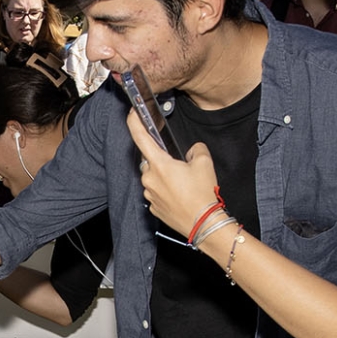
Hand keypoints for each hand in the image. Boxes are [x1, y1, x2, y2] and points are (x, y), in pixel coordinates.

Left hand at [124, 108, 221, 237]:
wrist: (204, 224)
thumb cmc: (203, 195)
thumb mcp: (205, 163)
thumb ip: (196, 149)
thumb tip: (193, 150)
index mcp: (159, 164)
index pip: (140, 138)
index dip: (134, 122)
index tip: (132, 113)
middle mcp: (149, 179)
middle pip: (150, 160)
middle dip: (162, 159)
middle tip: (180, 165)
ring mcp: (150, 194)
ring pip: (153, 177)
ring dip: (165, 176)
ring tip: (184, 183)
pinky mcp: (153, 207)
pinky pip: (156, 193)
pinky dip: (166, 190)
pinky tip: (180, 194)